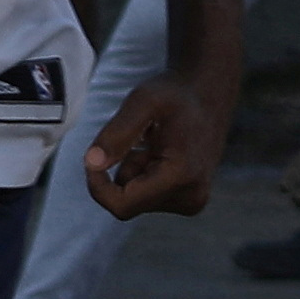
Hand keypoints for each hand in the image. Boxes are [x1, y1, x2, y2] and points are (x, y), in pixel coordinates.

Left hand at [80, 72, 228, 218]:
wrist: (209, 94)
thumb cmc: (175, 94)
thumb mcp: (142, 102)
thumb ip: (116, 134)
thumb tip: (91, 163)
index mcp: (181, 176)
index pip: (123, 204)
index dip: (97, 186)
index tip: (90, 159)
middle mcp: (191, 197)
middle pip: (127, 202)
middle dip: (120, 170)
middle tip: (135, 137)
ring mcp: (192, 202)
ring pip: (135, 198)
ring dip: (132, 169)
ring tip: (153, 142)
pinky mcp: (189, 200)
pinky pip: (147, 194)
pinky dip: (143, 173)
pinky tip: (159, 150)